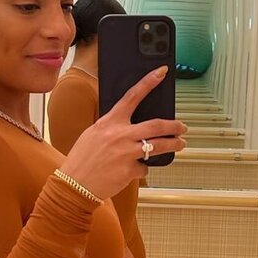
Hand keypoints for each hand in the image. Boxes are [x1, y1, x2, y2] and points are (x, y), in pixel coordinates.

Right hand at [59, 65, 187, 200]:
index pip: (132, 96)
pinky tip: (132, 170)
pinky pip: (144, 168)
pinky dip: (141, 168)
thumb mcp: (93, 134)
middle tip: (182, 127)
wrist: (75, 184)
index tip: (161, 72)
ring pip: (158, 146)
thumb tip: (130, 126)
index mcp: (110, 122)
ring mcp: (126, 153)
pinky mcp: (130, 171)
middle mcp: (120, 135)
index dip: (149, 82)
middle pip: (156, 125)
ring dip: (173, 144)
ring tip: (180, 144)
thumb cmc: (82, 159)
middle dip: (174, 126)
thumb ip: (112, 127)